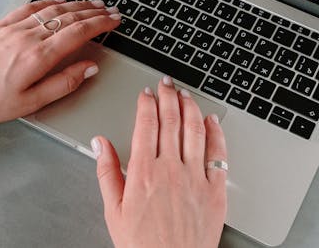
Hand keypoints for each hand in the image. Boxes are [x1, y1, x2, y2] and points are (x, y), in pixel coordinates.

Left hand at [0, 0, 120, 134]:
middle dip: (93, 12)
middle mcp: (26, 37)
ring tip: (92, 3)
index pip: (78, 32)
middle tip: (109, 10)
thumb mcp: (31, 103)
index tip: (113, 20)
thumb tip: (88, 68)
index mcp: (37, 57)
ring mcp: (11, 28)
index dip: (100, 24)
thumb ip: (64, 83)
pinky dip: (48, 2)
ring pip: (51, 9)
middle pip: (68, 17)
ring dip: (75, 4)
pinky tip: (58, 1)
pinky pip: (29, 8)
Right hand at [93, 77, 227, 247]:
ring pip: (195, 130)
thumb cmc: (142, 246)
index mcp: (143, 173)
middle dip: (168, 97)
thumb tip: (99, 143)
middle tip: (166, 85)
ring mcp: (195, 178)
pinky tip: (212, 121)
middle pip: (171, 120)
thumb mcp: (113, 211)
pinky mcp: (215, 190)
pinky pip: (219, 154)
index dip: (146, 104)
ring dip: (191, 107)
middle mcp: (170, 170)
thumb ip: (106, 172)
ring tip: (186, 95)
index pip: (145, 124)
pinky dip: (216, 133)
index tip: (146, 94)